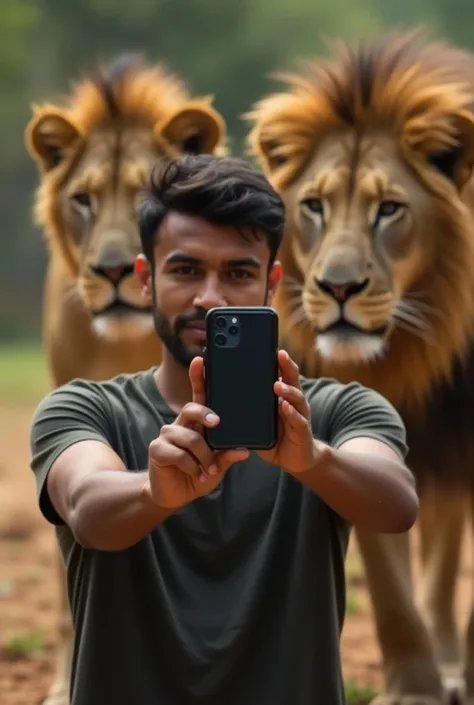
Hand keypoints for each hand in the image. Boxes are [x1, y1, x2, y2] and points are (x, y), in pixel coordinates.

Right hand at [147, 357, 248, 509]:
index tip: (201, 360)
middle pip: (192, 408)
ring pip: (190, 437)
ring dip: (203, 456)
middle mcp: (180, 424)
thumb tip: (244, 451)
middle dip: (205, 414)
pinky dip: (192, 466)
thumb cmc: (198, 475)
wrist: (175, 496)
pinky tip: (197, 475)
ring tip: (208, 470)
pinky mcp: (157, 449)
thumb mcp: (218, 466)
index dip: (198, 377)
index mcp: (196, 422)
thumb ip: (228, 456)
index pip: (198, 395)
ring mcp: (166, 435)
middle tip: (216, 423)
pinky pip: (179, 454)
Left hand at [258, 350, 323, 473]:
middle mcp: (294, 401)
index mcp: (283, 396)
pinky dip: (291, 413)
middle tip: (279, 355)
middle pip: (292, 379)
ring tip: (276, 384)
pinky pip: (297, 420)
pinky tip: (285, 407)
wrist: (296, 459)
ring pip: (296, 397)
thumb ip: (248, 407)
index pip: (281, 373)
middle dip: (286, 366)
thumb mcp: (260, 419)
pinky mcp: (302, 431)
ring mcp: (300, 415)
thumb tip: (225, 393)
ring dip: (287, 390)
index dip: (278, 361)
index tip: (271, 348)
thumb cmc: (276, 436)